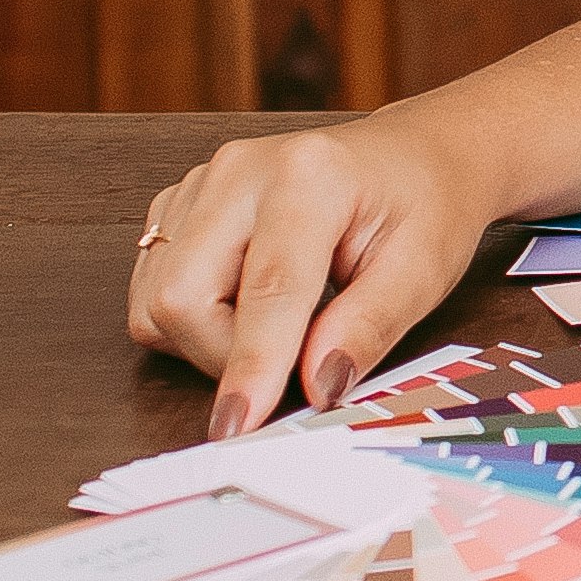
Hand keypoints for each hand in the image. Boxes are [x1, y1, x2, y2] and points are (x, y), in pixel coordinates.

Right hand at [126, 120, 489, 437]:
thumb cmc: (426, 206)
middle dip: (225, 358)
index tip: (240, 426)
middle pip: (183, 297)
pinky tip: (249, 305)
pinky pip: (154, 286)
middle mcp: (241, 171)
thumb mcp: (424, 271)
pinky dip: (195, 319)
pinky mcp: (179, 203)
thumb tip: (318, 387)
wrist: (416, 154)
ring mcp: (203, 183)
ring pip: (158, 299)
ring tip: (282, 326)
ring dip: (209, 342)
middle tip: (293, 364)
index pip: (267, 289)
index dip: (252, 366)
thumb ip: (368, 328)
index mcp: (310, 176)